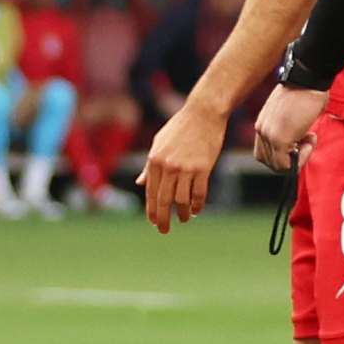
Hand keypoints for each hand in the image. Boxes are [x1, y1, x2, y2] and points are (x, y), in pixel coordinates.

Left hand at [137, 99, 226, 232]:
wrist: (203, 113)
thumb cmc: (180, 127)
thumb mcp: (159, 143)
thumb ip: (150, 165)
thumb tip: (140, 182)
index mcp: (155, 160)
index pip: (151, 192)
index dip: (152, 210)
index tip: (154, 222)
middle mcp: (168, 166)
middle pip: (164, 200)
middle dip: (163, 219)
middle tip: (164, 230)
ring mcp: (186, 168)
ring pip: (181, 200)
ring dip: (182, 213)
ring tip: (184, 219)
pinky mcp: (203, 168)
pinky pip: (199, 193)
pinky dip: (197, 205)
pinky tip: (197, 210)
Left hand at [252, 83, 325, 174]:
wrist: (308, 79)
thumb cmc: (304, 92)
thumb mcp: (287, 114)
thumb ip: (285, 130)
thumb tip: (294, 144)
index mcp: (262, 124)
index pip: (263, 153)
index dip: (282, 154)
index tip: (298, 142)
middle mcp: (261, 130)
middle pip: (269, 161)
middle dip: (289, 159)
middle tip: (306, 143)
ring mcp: (269, 135)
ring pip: (278, 165)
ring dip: (297, 158)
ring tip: (309, 140)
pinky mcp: (280, 139)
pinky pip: (288, 163)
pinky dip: (302, 157)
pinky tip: (311, 139)